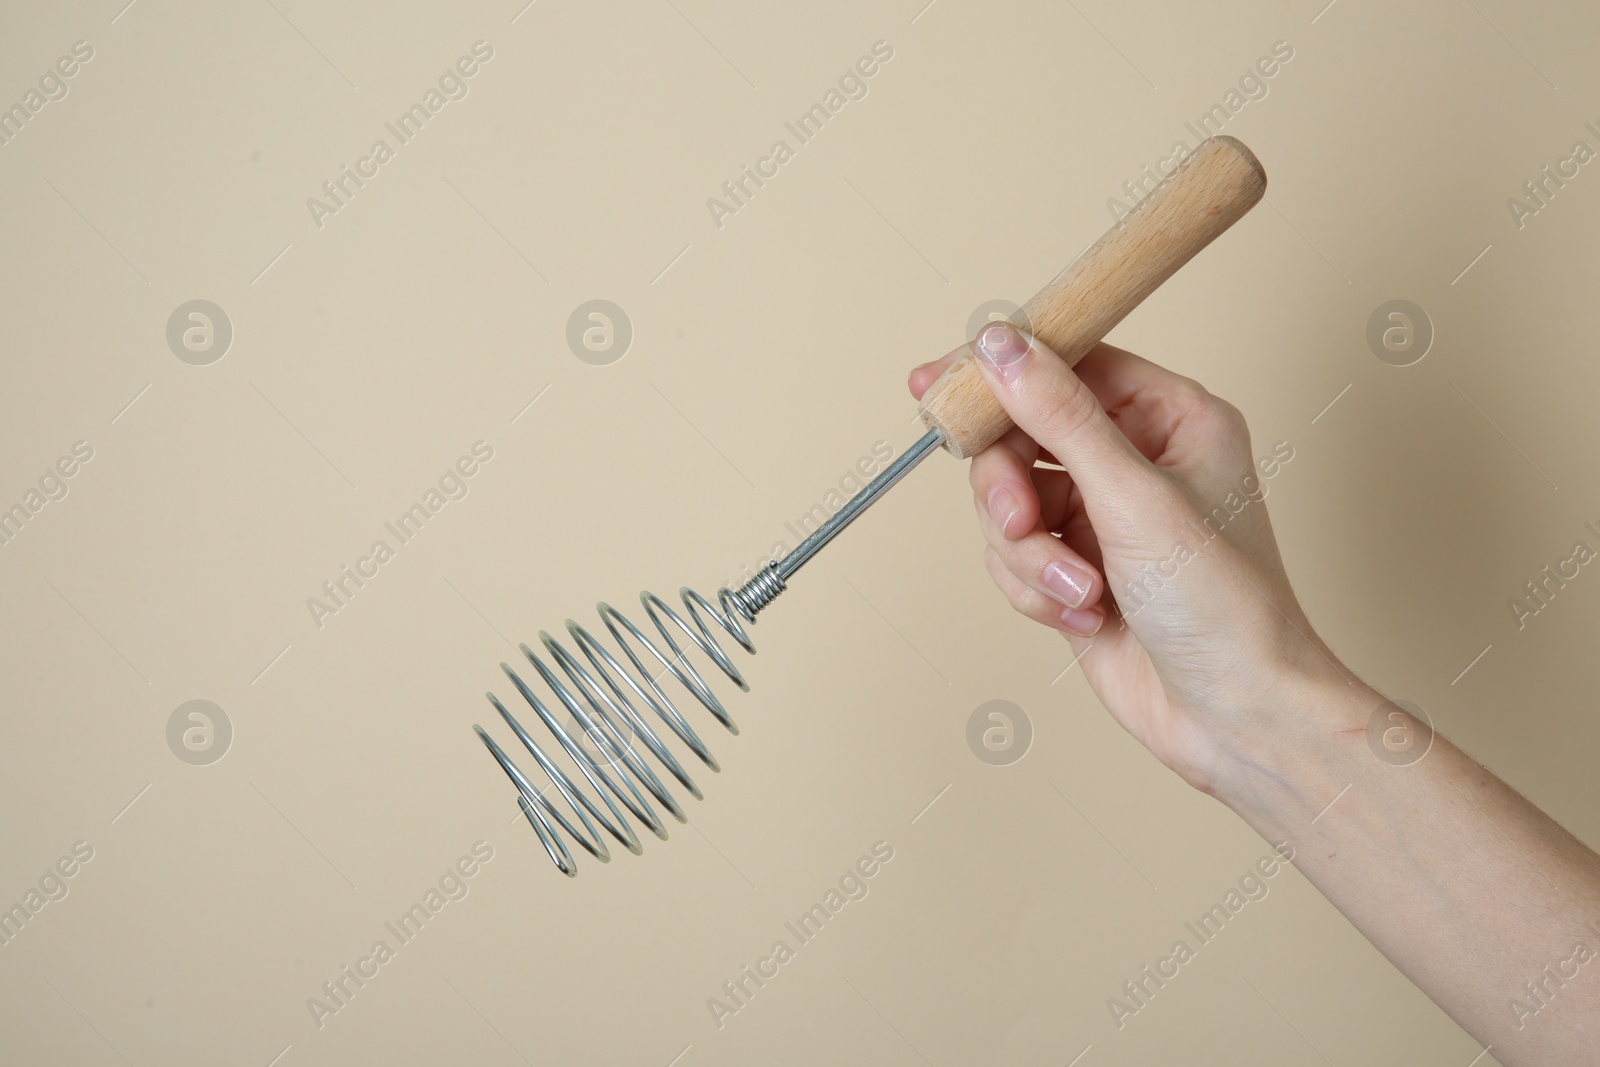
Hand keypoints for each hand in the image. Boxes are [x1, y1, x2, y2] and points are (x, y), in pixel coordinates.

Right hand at [908, 323, 1349, 792]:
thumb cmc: (1225, 605)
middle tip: (1019, 522)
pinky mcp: (1076, 568)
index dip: (1002, 372)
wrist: (1235, 716)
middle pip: (1021, 436)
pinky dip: (1035, 589)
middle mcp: (1136, 459)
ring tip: (1076, 590)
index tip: (940, 382)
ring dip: (1029, 554)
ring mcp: (1102, 516)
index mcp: (1171, 417)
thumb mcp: (1133, 497)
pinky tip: (1083, 615)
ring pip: (1008, 502)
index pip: (1067, 362)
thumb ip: (1059, 415)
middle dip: (1012, 491)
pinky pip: (1013, 556)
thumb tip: (1001, 345)